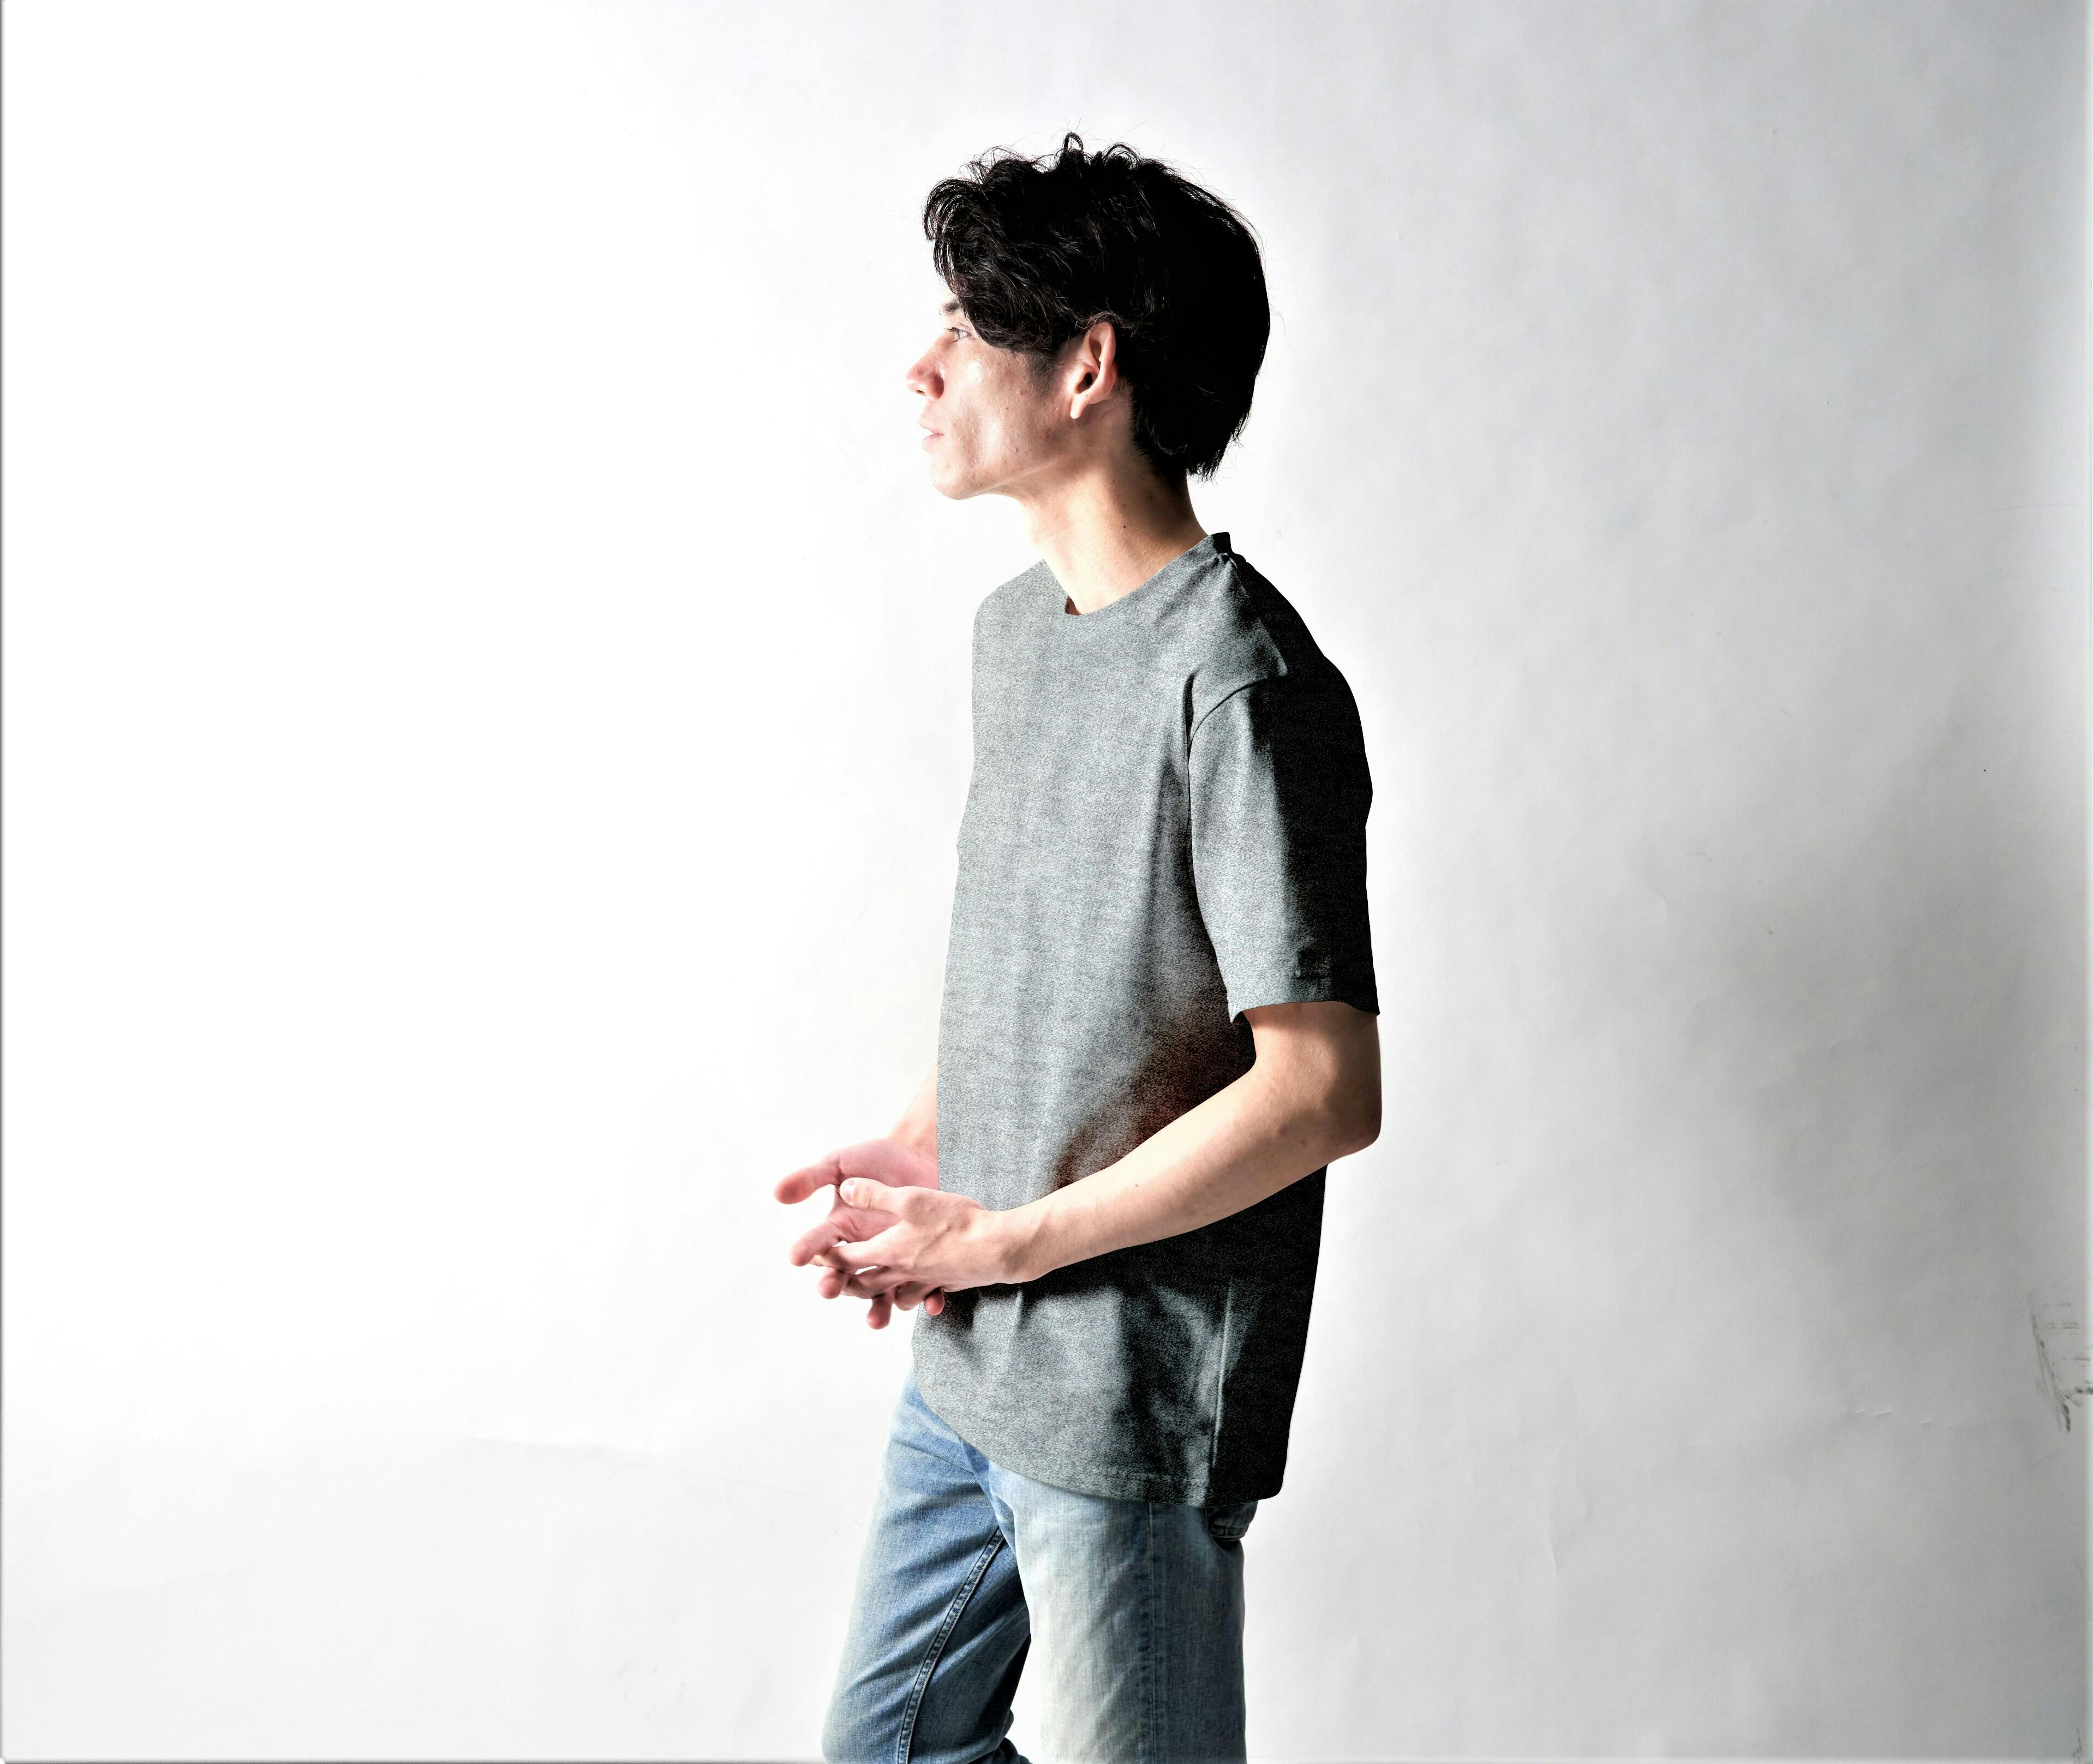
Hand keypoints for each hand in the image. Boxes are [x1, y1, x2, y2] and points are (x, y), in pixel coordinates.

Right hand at [775, 1138, 948, 1330]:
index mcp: (839, 1230)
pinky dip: (927, 1298)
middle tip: (829, 1288)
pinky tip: (931, 1304)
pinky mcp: (923, 1263)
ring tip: (877, 1320)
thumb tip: (777, 1193)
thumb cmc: (876, 1160)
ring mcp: (892, 1259)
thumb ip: (812, 1178)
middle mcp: (862, 1251)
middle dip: (836, 1285)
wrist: (921, 1156)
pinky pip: (924, 1287)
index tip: (795, 1256)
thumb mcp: (840, 1164)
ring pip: (882, 1292)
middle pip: (845, 1277)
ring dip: (879, 1308)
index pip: (818, 1244)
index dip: (806, 1249)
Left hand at [824, 1178, 1023, 1297]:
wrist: (999, 1247)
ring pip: (896, 1297)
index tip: (814, 1258)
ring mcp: (927, 1282)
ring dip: (882, 1297)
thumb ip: (875, 1194)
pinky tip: (923, 1291)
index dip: (828, 1258)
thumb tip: (845, 1190)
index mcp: (888, 1251)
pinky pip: (926, 1296)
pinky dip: (918, 1297)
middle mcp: (903, 1272)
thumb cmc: (954, 1222)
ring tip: (877, 1290)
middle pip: (866, 1286)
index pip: (847, 1260)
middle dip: (849, 1285)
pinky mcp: (948, 1283)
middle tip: (837, 1282)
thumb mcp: (911, 1199)